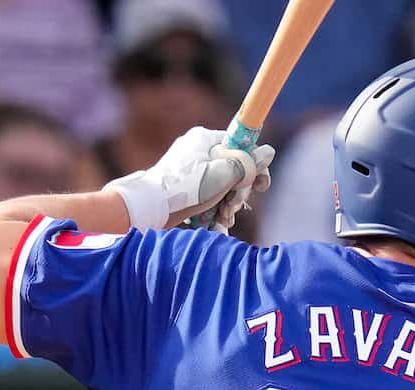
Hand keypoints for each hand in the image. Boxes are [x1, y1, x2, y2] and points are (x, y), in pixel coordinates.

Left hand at [103, 127, 273, 230]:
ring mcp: (189, 171)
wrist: (146, 209)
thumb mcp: (222, 175)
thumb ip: (247, 164)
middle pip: (233, 170)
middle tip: (233, 207)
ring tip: (222, 219)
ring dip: (227, 206)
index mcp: (205, 139)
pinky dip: (213, 211)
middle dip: (238, 193)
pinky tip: (214, 224)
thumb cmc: (184, 189)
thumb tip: (268, 152)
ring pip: (221, 187)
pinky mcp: (183, 190)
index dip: (254, 167)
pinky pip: (207, 197)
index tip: (260, 186)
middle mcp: (197, 152)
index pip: (241, 146)